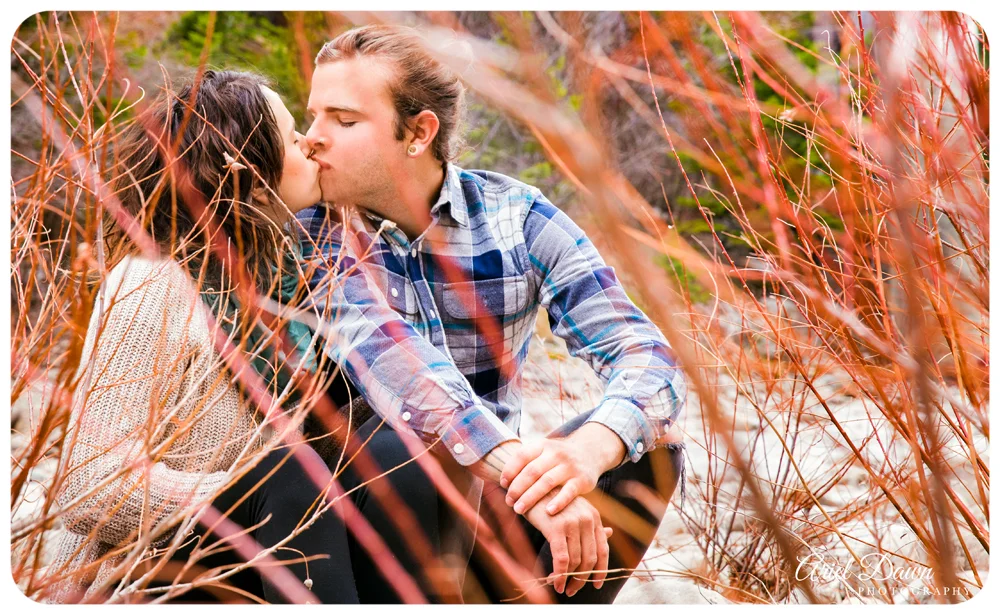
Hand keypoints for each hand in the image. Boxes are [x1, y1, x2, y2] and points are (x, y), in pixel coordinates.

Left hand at [501, 423, 625, 515]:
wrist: (589, 452)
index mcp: (542, 445)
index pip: (522, 456)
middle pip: (532, 471)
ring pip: (547, 482)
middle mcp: (556, 453)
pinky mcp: (582, 479)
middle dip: (517, 488)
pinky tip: (548, 512)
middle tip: (508, 502)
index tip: (502, 484)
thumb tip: (500, 481)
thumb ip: (525, 462)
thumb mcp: (542, 451)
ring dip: (531, 497)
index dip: (510, 470)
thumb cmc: (557, 458)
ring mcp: (569, 466)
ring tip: (519, 509)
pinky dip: (558, 501)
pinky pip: (569, 492)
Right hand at [523, 493, 611, 596]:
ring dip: (568, 579)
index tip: (595, 584)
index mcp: (593, 516)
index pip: (603, 550)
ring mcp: (573, 523)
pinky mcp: (557, 528)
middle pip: (590, 559)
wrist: (530, 487)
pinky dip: (559, 574)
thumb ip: (591, 524)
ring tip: (561, 587)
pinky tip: (555, 582)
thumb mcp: (575, 510)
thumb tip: (609, 535)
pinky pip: (562, 559)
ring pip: (576, 561)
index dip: (600, 571)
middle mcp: (586, 519)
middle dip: (582, 579)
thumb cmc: (551, 500)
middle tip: (572, 590)